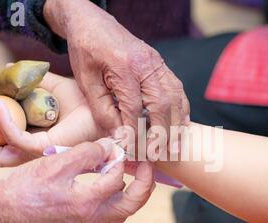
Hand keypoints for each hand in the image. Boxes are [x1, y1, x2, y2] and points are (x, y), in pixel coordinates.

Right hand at [0, 71, 105, 166]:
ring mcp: (40, 152)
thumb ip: (30, 81)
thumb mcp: (52, 87)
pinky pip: (17, 140)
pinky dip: (4, 124)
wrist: (103, 106)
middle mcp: (35, 149)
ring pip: (2, 156)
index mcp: (34, 137)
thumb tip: (6, 67)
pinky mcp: (46, 148)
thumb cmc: (84, 102)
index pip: (4, 141)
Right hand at [0, 140, 153, 222]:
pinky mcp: (80, 221)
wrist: (6, 207)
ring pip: (121, 211)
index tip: (114, 146)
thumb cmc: (28, 185)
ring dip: (132, 193)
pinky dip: (116, 196)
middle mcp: (90, 217)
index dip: (118, 159)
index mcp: (86, 203)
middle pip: (131, 205)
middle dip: (144, 184)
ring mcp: (86, 222)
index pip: (116, 179)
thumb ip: (89, 153)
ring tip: (133, 172)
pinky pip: (108, 211)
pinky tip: (110, 180)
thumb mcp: (59, 162)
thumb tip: (110, 147)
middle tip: (147, 165)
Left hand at [44, 0, 189, 138]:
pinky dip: (181, 108)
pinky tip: (181, 124)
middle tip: (160, 154)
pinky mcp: (161, 64)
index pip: (134, 108)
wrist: (92, 22)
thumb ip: (103, 109)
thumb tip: (119, 136)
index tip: (133, 150)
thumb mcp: (86, 81)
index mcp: (124, 66)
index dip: (134, 132)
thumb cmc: (86, 51)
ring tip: (176, 146)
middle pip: (162, 104)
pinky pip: (177, 88)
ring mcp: (157, 63)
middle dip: (163, 133)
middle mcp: (146, 64)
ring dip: (177, 124)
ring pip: (175, 97)